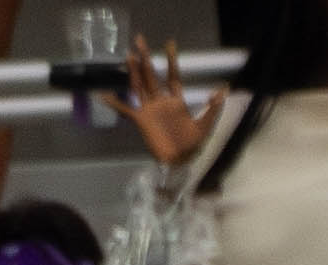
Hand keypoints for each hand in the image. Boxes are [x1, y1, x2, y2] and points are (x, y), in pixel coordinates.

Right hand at [109, 41, 223, 170]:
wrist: (179, 162)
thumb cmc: (193, 145)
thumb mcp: (206, 125)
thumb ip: (213, 108)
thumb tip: (223, 89)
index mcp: (176, 101)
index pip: (172, 76)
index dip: (171, 60)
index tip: (169, 43)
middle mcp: (161, 102)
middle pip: (152, 76)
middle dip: (146, 59)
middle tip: (139, 39)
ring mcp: (149, 110)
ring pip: (139, 86)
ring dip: (134, 72)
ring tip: (129, 56)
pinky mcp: (141, 121)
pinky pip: (126, 110)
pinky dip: (115, 103)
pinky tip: (104, 95)